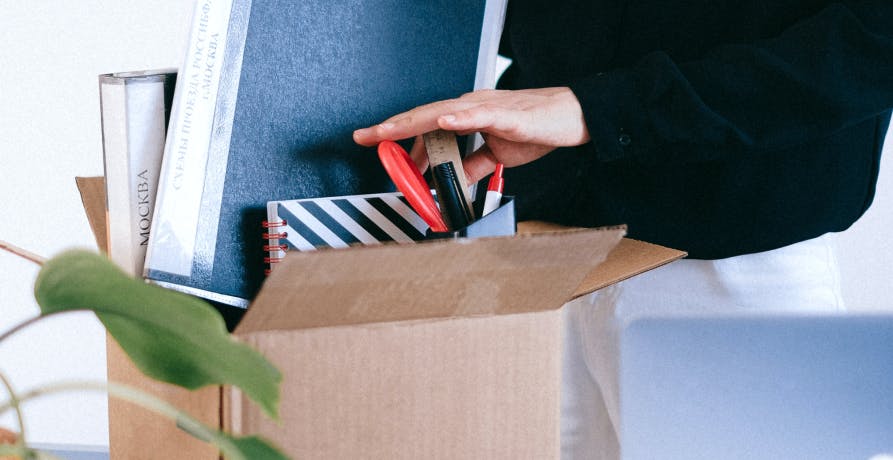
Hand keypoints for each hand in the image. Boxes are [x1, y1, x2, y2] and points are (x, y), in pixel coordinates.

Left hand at [353, 87, 590, 182]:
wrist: (571, 116)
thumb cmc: (537, 128)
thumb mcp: (497, 154)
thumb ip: (472, 165)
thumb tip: (450, 179)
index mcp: (466, 116)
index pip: (424, 124)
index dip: (397, 132)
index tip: (371, 141)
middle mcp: (470, 107)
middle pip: (423, 116)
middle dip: (391, 127)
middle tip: (364, 137)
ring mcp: (486, 108)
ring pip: (441, 113)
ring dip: (413, 123)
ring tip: (387, 131)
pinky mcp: (506, 115)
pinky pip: (478, 114)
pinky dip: (457, 117)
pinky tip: (441, 121)